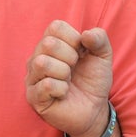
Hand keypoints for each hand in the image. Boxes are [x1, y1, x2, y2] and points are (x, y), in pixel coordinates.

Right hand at [24, 20, 112, 136]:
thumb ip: (99, 38)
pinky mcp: (34, 97)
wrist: (94, 109)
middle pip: (48, 43)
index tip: (81, 53)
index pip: (55, 27)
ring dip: (64, 72)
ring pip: (42, 63)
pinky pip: (46, 85)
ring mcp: (33, 78)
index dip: (74, 39)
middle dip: (70, 57)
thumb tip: (86, 34)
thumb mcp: (103, 56)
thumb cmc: (93, 81)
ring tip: (68, 81)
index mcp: (51, 44)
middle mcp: (37, 57)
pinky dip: (61, 89)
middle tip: (74, 69)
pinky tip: (63, 94)